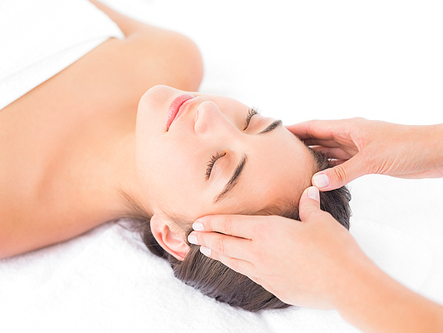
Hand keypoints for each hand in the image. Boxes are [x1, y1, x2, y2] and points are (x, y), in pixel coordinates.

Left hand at [188, 186, 373, 308]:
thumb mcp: (321, 221)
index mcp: (268, 231)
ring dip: (217, 255)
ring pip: (233, 262)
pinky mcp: (274, 287)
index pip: (232, 224)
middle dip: (206, 239)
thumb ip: (309, 206)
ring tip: (205, 251)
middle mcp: (260, 252)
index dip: (213, 223)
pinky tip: (237, 266)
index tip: (197, 223)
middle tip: (191, 238)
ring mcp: (265, 272)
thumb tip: (309, 192)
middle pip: (225, 244)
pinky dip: (238, 268)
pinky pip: (250, 275)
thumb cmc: (335, 249)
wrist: (346, 285)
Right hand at [286, 118, 442, 190]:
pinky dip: (330, 171)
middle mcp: (350, 136)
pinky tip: (319, 177)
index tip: (277, 134)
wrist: (434, 153)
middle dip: (300, 144)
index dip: (295, 129)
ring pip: (329, 152)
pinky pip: (341, 165)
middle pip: (319, 139)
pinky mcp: (366, 161)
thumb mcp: (371, 160)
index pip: (314, 126)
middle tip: (280, 154)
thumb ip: (342, 172)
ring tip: (294, 167)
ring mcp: (358, 149)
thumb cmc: (407, 146)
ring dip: (314, 158)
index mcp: (349, 127)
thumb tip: (315, 182)